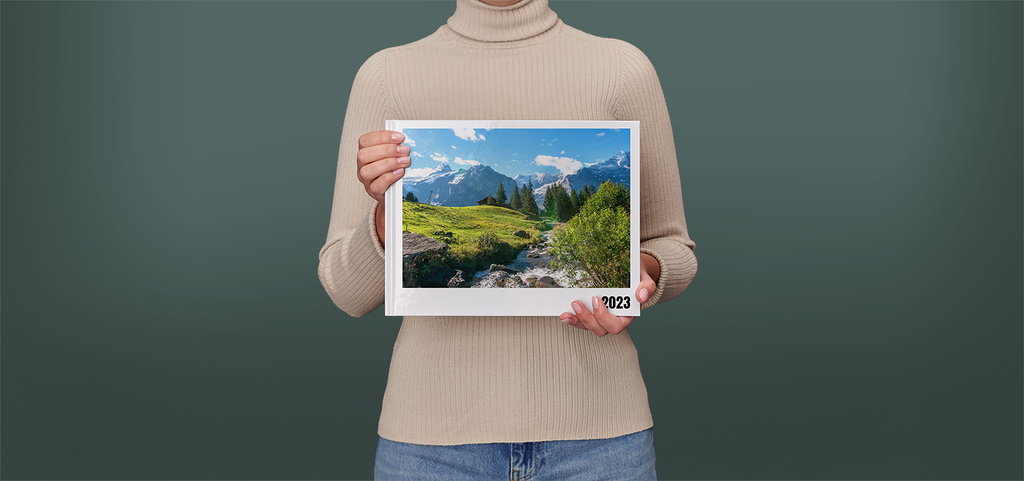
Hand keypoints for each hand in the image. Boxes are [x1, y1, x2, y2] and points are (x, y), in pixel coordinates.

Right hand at [356, 130, 410, 247]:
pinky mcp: (373, 191)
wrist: (394, 192)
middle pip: (364, 155)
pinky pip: (376, 185)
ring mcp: (365, 180)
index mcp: (365, 152)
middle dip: (387, 150)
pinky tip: (400, 172)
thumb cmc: (393, 169)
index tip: (400, 137)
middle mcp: (361, 165)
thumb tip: (406, 141)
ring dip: (388, 163)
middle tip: (405, 150)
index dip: (382, 137)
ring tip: (405, 161)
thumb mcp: (393, 155)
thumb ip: (395, 147)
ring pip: (367, 171)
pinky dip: (389, 177)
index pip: (365, 141)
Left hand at [558, 252, 659, 335]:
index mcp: (627, 315)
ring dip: (576, 321)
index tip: (596, 300)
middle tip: (577, 303)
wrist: (629, 271)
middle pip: (600, 329)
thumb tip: (642, 295)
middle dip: (587, 319)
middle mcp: (613, 319)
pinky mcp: (591, 313)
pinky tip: (564, 313)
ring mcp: (601, 317)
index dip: (604, 317)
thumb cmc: (636, 277)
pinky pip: (581, 321)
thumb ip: (647, 286)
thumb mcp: (643, 278)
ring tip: (566, 312)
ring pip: (588, 327)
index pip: (616, 325)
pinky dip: (572, 318)